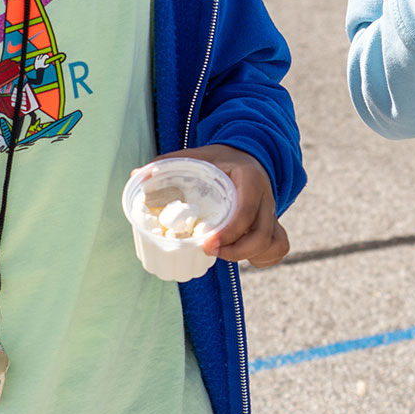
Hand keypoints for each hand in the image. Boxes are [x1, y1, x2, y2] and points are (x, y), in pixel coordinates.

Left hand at [151, 144, 289, 266]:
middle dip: (236, 251)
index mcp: (249, 178)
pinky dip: (264, 258)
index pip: (246, 210)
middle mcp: (266, 196)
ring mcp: (273, 211)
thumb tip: (135, 175)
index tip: (205, 244)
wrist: (248, 154)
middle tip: (208, 251)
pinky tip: (242, 257)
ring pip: (273, 243)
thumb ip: (169, 164)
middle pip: (262, 234)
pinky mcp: (274, 223)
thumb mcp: (197, 155)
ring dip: (248, 256)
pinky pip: (279, 247)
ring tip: (221, 254)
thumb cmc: (219, 159)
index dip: (228, 232)